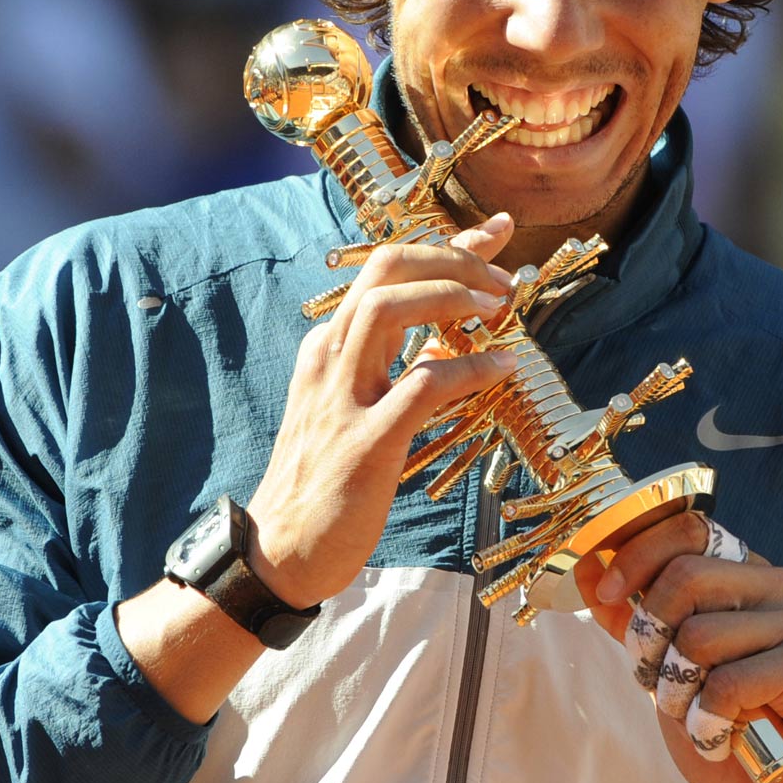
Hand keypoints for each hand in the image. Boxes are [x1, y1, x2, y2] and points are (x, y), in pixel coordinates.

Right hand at [245, 216, 520, 607]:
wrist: (279, 552)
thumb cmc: (327, 481)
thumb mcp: (355, 408)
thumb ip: (396, 369)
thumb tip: (446, 343)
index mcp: (330, 346)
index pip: (388, 271)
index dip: (449, 244)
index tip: (499, 229)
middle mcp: (329, 358)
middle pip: (385, 269)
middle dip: (451, 258)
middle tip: (503, 282)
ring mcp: (342, 397)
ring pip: (388, 309)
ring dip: (452, 297)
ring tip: (498, 309)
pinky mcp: (364, 442)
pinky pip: (420, 385)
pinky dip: (467, 369)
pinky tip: (501, 368)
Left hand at [573, 512, 782, 782]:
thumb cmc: (732, 726)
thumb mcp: (667, 668)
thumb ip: (633, 620)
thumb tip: (586, 569)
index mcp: (743, 574)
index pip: (689, 528)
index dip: (637, 554)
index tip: (606, 593)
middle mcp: (776, 585)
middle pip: (685, 576)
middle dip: (649, 636)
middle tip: (656, 681)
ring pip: (699, 636)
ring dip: (678, 693)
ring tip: (699, 718)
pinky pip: (727, 683)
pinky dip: (708, 721)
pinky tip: (723, 738)